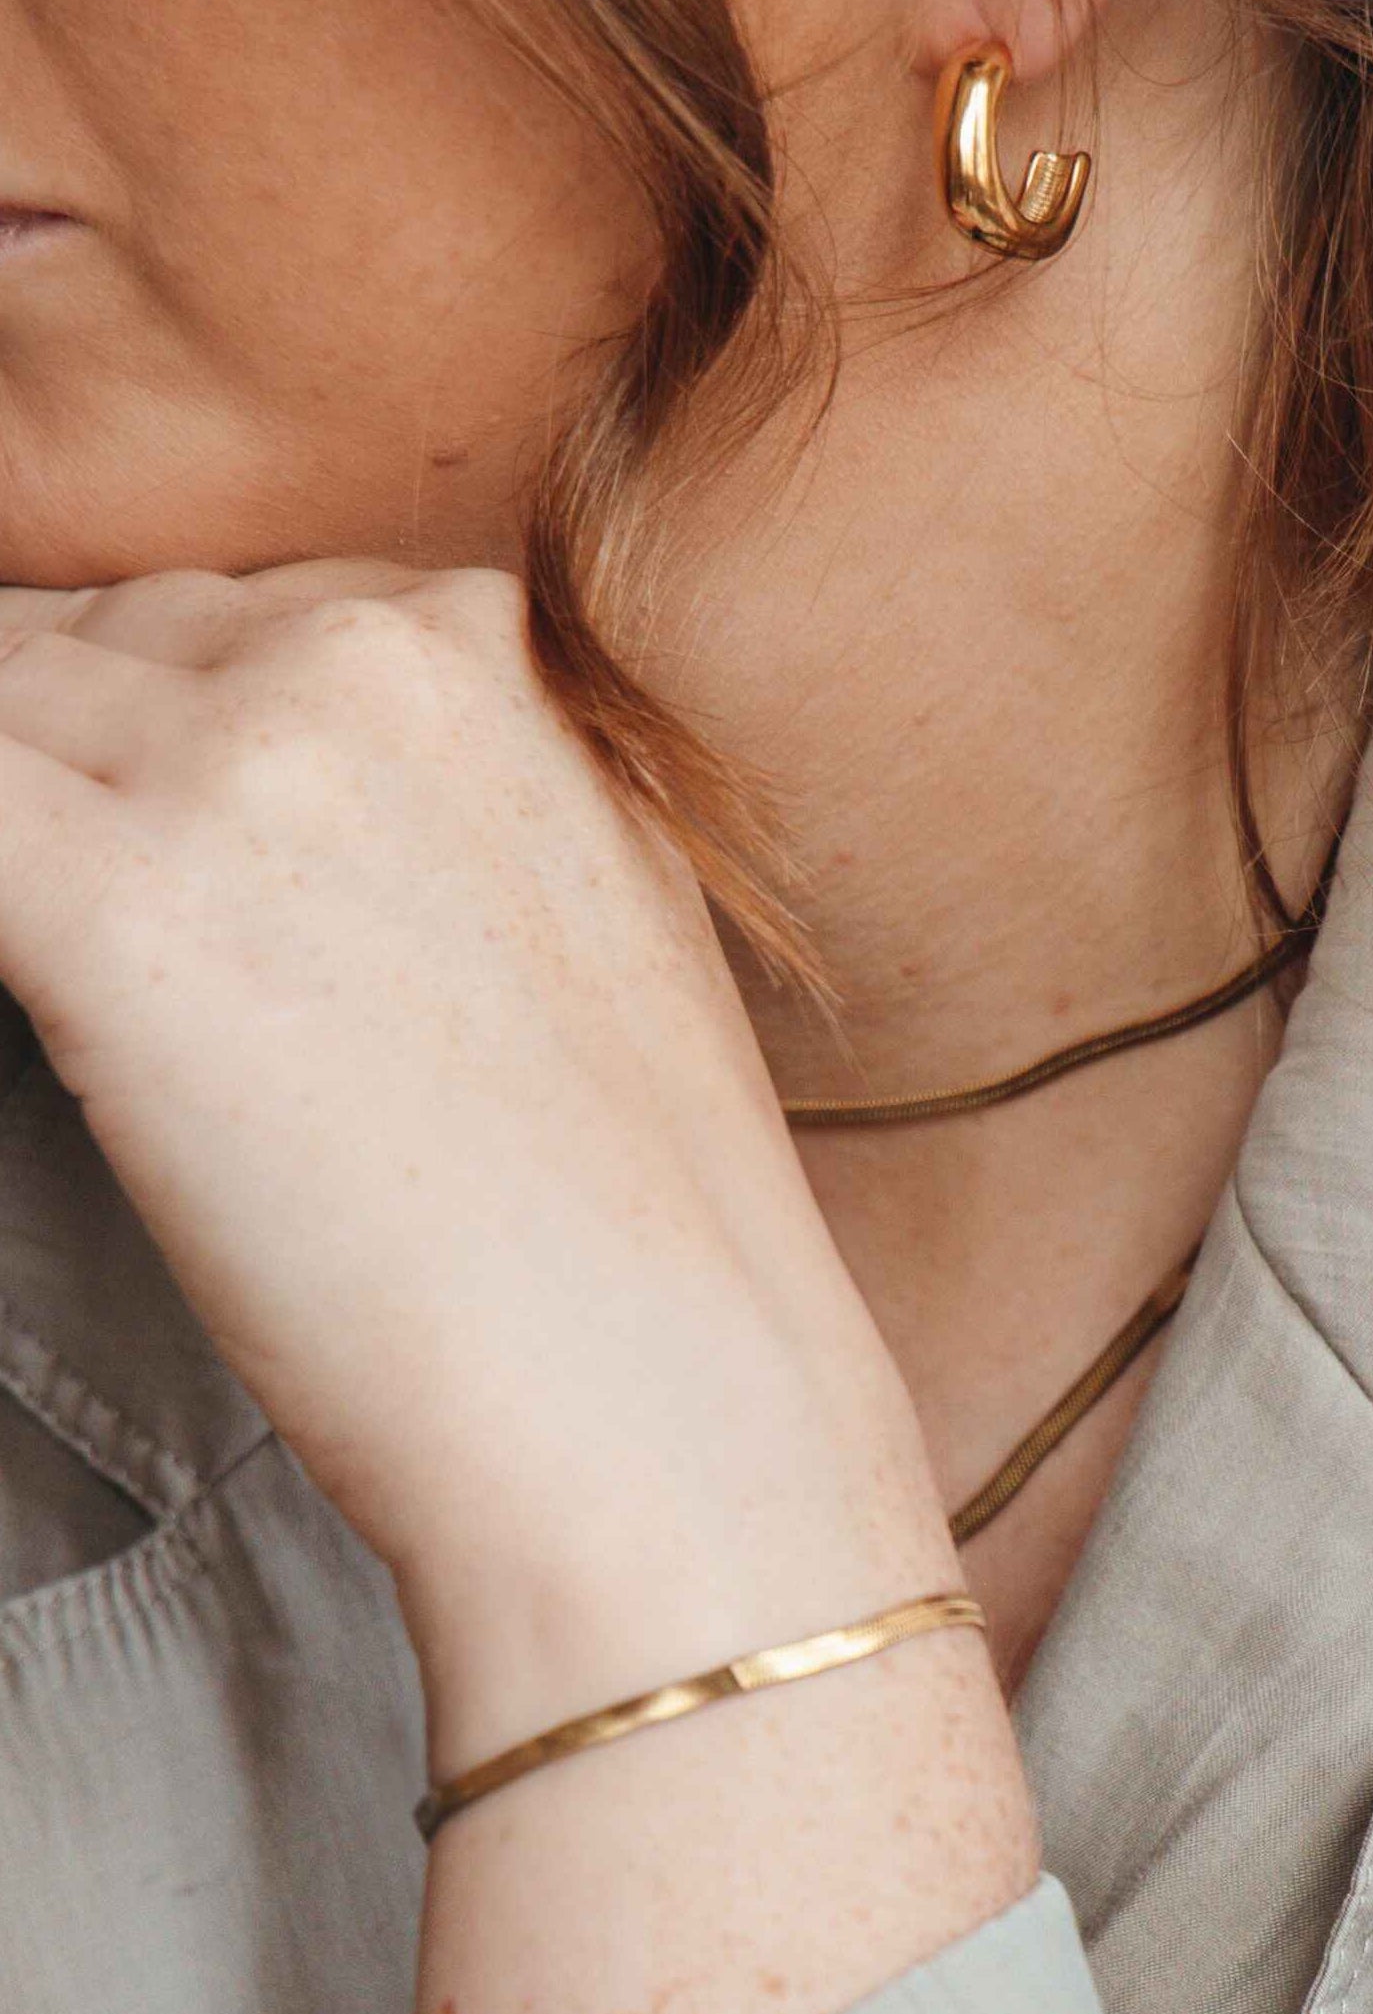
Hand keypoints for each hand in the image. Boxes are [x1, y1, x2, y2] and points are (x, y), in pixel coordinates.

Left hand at [0, 565, 953, 1765]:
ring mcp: (239, 769)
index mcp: (497, 656)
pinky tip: (29, 974)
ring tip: (107, 984)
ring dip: (23, 837)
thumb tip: (270, 805)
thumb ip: (455, 798)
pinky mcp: (111, 905)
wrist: (667, 1396)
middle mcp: (372, 662)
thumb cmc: (636, 1218)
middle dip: (84, 770)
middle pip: (109, 644)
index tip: (171, 855)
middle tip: (153, 960)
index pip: (242, 618)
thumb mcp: (603, 917)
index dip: (176, 739)